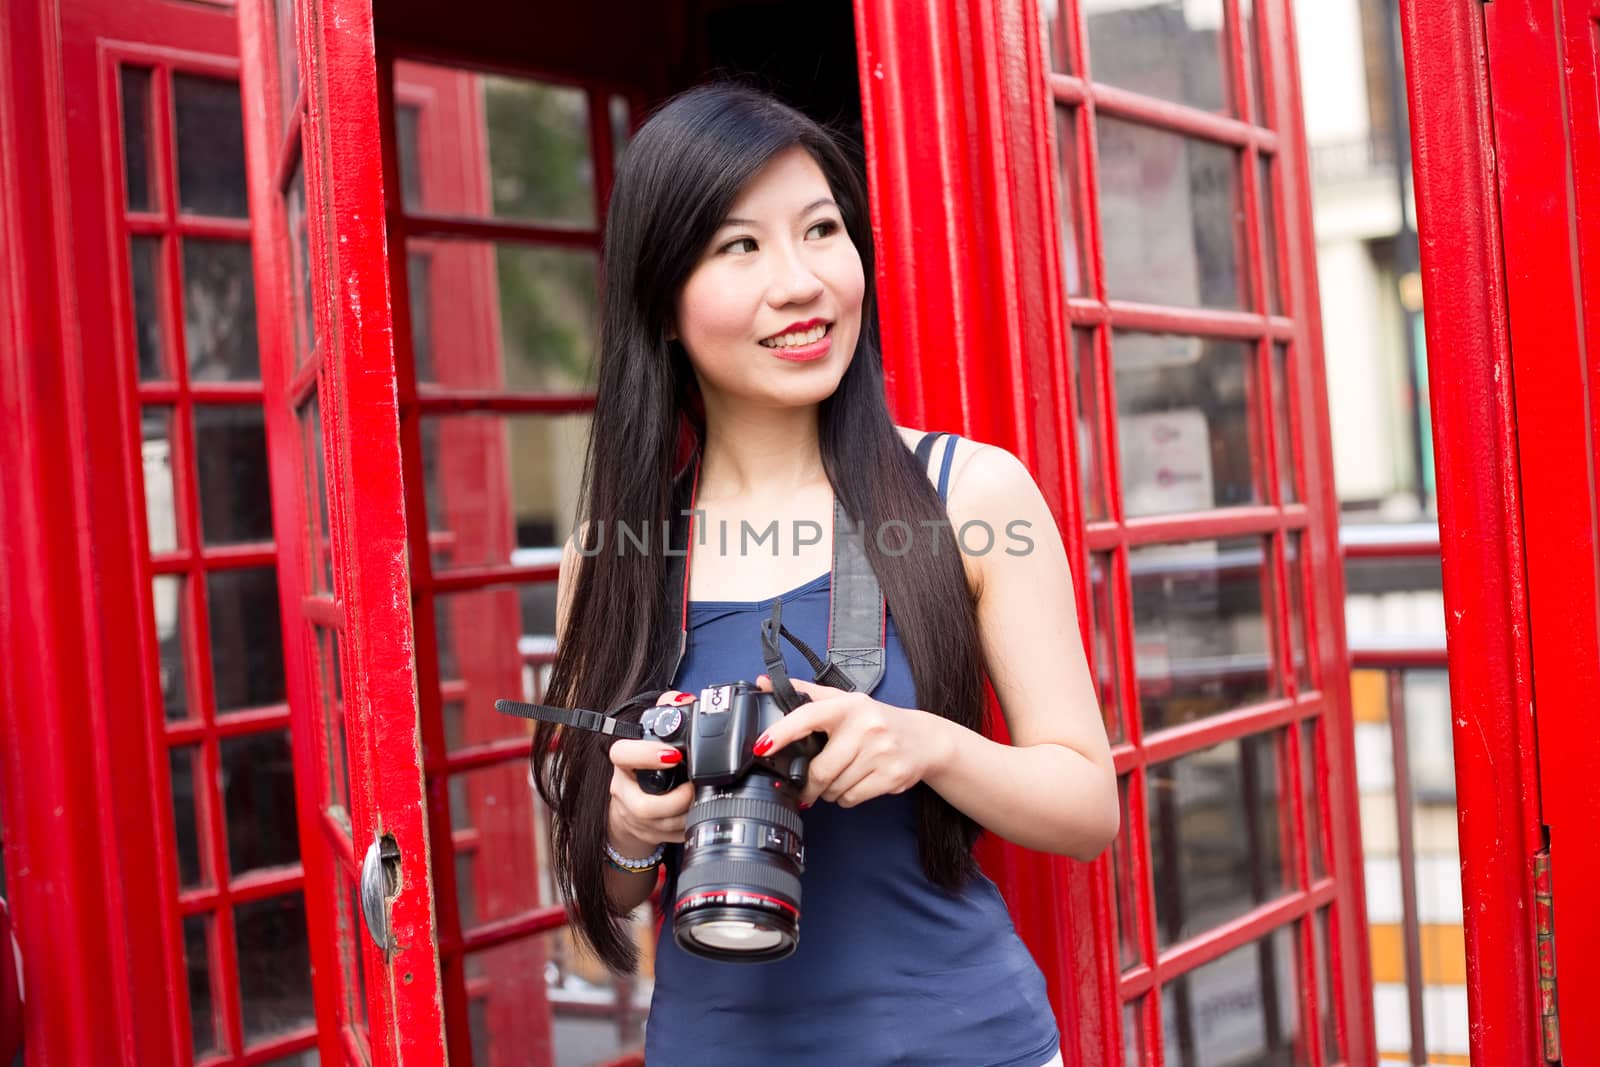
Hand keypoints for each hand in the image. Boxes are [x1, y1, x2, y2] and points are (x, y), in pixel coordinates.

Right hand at [605, 690, 694, 853]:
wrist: (630, 803)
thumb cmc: (645, 765)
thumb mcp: (651, 734)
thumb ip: (667, 710)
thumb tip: (682, 699)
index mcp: (624, 763)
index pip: (623, 755)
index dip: (647, 756)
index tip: (674, 755)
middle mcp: (624, 792)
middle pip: (644, 806)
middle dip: (676, 801)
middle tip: (694, 789)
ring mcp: (634, 817)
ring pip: (661, 825)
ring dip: (687, 815)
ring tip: (701, 800)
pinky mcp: (648, 834)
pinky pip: (672, 836)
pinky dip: (689, 827)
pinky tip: (698, 815)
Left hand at [752, 676, 949, 807]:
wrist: (924, 740)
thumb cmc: (876, 720)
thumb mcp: (844, 701)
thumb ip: (805, 693)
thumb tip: (763, 683)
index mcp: (848, 705)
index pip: (808, 716)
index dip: (782, 732)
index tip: (762, 746)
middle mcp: (866, 727)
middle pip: (820, 769)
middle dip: (808, 783)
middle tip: (806, 784)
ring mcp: (880, 753)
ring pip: (834, 788)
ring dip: (828, 791)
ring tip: (839, 777)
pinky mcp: (891, 776)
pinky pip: (851, 798)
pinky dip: (845, 798)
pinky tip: (854, 784)